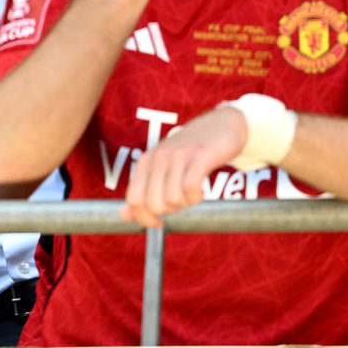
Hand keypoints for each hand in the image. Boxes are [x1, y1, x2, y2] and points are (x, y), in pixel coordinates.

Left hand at [121, 105, 247, 227]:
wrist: (222, 124)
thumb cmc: (190, 151)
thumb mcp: (161, 168)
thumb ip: (143, 191)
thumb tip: (125, 217)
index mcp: (146, 162)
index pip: (134, 199)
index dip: (145, 218)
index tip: (159, 223)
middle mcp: (159, 157)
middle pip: (154, 204)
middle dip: (170, 211)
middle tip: (182, 201)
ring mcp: (179, 155)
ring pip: (173, 199)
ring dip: (187, 203)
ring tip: (194, 192)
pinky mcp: (200, 155)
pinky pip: (191, 187)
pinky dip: (197, 196)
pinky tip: (202, 189)